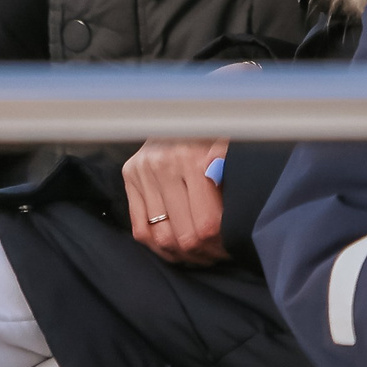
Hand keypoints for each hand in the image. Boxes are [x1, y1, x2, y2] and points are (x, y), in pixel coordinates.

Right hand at [124, 138, 229, 264]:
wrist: (181, 109)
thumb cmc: (213, 132)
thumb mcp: (231, 147)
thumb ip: (232, 175)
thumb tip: (236, 206)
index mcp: (194, 160)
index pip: (206, 223)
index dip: (220, 244)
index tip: (230, 248)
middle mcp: (164, 166)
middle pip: (183, 233)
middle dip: (203, 253)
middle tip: (216, 256)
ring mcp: (143, 173)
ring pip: (159, 236)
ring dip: (181, 255)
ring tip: (199, 256)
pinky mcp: (129, 176)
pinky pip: (139, 228)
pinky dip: (157, 247)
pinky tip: (175, 251)